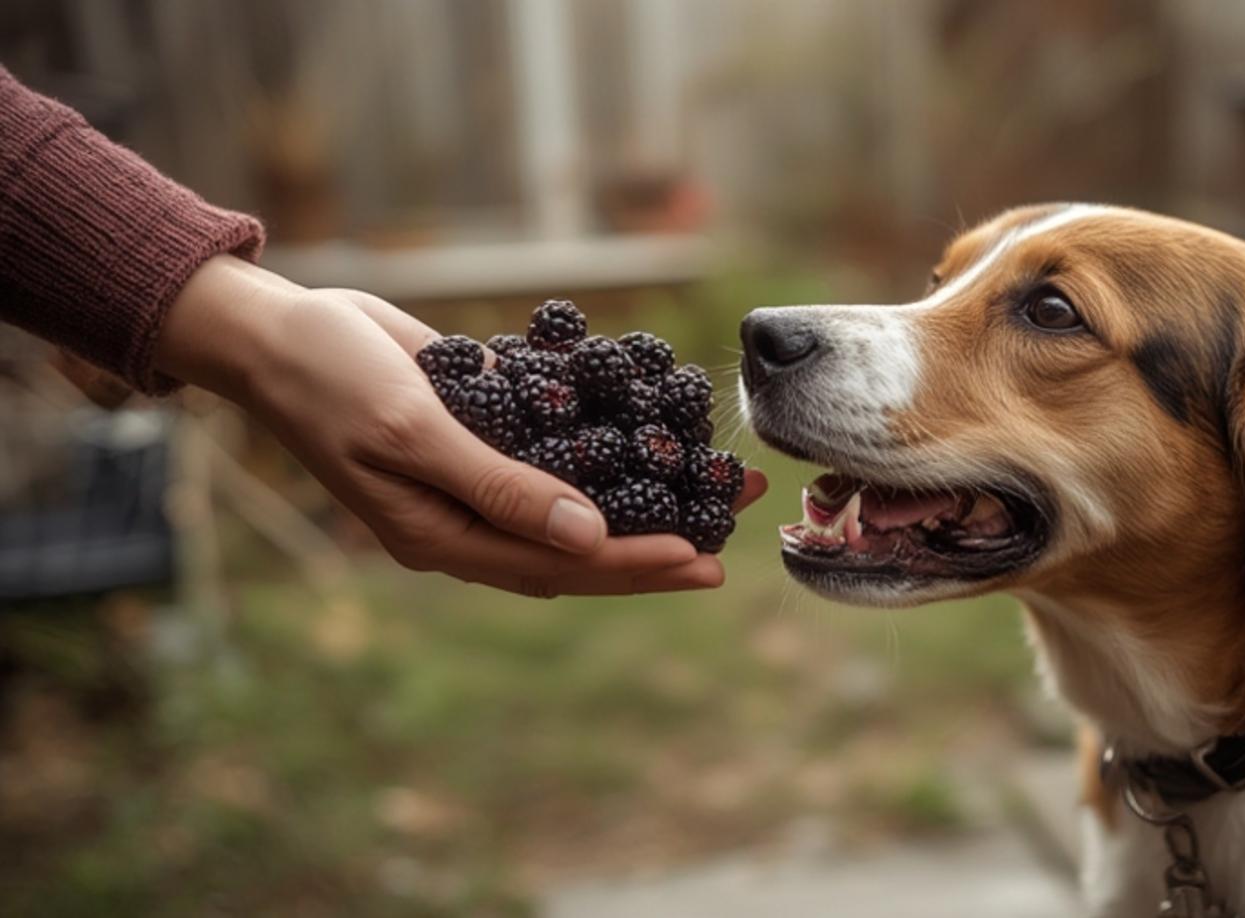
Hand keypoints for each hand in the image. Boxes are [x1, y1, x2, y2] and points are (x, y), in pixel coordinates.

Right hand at [153, 256, 766, 596]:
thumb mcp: (414, 432)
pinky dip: (607, 444)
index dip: (633, 565)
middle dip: (660, 539)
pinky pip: (557, 448)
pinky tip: (658, 428)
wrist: (278, 328)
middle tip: (734, 533)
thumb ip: (501, 487)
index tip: (700, 559)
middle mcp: (468, 518)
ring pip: (577, 499)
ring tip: (714, 484)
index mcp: (443, 538)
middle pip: (580, 544)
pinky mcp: (485, 430)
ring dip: (646, 492)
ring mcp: (476, 476)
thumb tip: (590, 537)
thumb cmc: (329, 380)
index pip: (558, 567)